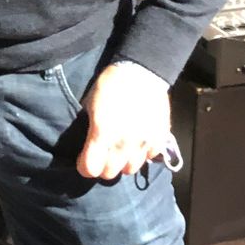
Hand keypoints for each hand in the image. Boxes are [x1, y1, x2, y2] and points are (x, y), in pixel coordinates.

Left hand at [77, 62, 172, 179]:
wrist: (142, 71)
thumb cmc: (110, 84)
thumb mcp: (90, 104)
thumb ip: (90, 129)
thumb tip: (88, 145)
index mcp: (103, 133)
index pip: (90, 169)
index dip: (84, 166)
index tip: (84, 159)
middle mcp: (124, 143)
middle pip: (110, 173)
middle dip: (102, 166)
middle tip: (101, 155)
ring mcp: (144, 142)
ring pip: (130, 169)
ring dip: (122, 162)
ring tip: (120, 150)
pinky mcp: (159, 138)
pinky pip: (149, 157)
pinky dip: (142, 154)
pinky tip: (137, 142)